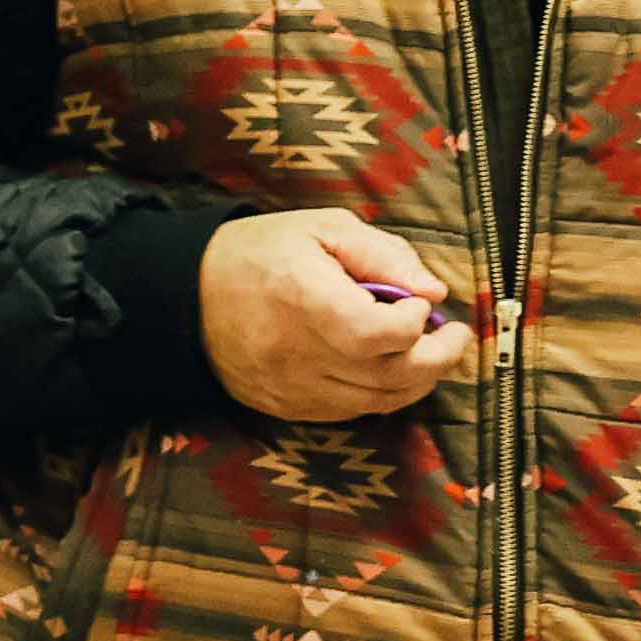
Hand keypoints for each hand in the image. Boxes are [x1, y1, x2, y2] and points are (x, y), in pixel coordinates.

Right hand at [201, 208, 473, 421]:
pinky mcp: (287, 405)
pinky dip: (383, 393)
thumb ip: (382, 255)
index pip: (379, 333)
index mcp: (303, 299)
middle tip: (454, 336)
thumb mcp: (320, 230)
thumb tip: (433, 291)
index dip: (415, 323)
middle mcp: (297, 351)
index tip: (418, 304)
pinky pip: (353, 411)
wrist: (186, 294)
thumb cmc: (260, 254)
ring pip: (379, 400)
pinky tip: (388, 369)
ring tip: (429, 352)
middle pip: (391, 375)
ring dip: (418, 379)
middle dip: (438, 358)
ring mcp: (291, 385)